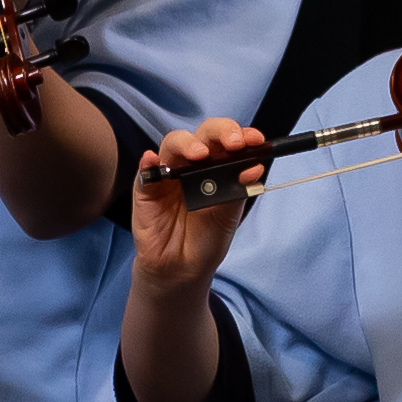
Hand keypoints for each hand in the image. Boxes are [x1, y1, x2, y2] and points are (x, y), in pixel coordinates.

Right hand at [131, 120, 263, 288]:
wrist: (182, 269)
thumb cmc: (206, 239)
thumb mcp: (228, 217)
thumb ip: (238, 191)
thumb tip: (254, 169)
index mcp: (218, 167)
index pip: (228, 142)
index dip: (242, 135)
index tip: (255, 140)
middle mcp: (193, 165)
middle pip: (203, 135)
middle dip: (220, 132)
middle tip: (232, 143)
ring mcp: (169, 174)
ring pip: (173, 144)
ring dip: (186, 144)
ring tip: (199, 154)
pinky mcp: (146, 189)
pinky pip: (145, 171)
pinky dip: (148, 163)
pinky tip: (152, 161)